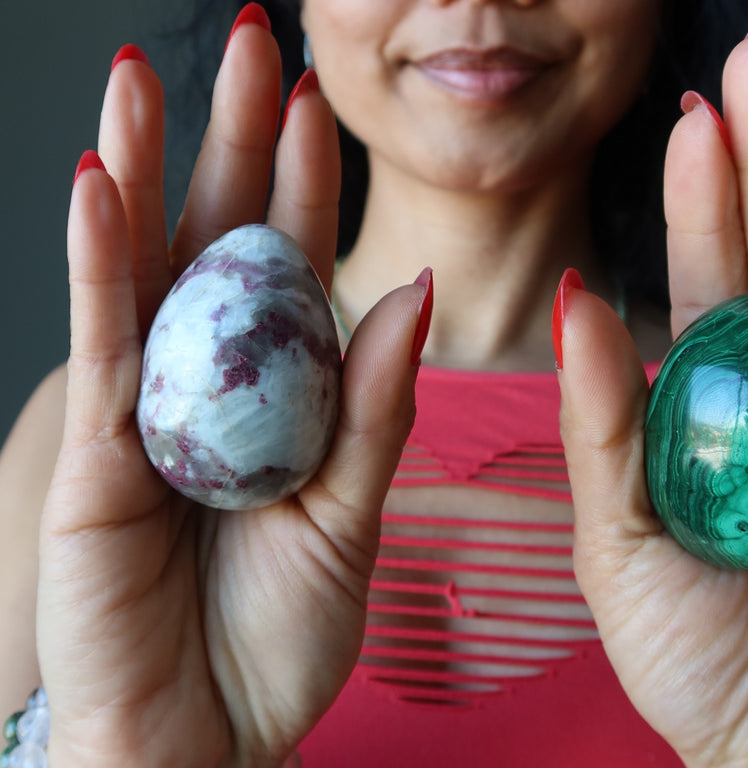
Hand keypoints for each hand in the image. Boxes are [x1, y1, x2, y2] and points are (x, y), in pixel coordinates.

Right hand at [37, 13, 427, 765]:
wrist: (206, 742)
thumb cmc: (276, 637)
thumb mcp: (351, 512)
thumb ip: (375, 403)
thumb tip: (414, 291)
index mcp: (271, 395)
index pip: (288, 268)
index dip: (301, 185)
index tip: (316, 103)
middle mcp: (200, 386)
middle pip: (214, 243)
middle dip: (227, 143)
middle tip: (246, 43)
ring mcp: (137, 412)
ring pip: (140, 270)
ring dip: (145, 170)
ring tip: (147, 76)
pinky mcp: (88, 454)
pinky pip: (95, 341)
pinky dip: (95, 260)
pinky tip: (100, 182)